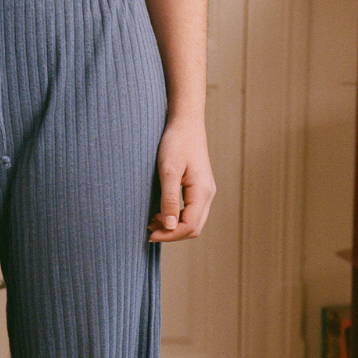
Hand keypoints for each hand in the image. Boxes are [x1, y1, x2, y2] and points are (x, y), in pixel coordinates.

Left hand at [147, 116, 215, 241]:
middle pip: (194, 228)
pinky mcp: (199, 188)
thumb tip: (170, 227)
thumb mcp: (169, 171)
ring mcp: (205, 192)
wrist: (186, 122)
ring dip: (173, 227)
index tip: (149, 234)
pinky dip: (176, 218)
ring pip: (193, 221)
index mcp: (202, 192)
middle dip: (172, 234)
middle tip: (149, 230)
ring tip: (152, 222)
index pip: (189, 226)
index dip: (169, 235)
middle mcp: (208, 194)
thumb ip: (170, 200)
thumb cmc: (176, 142)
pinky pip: (191, 212)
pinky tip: (160, 213)